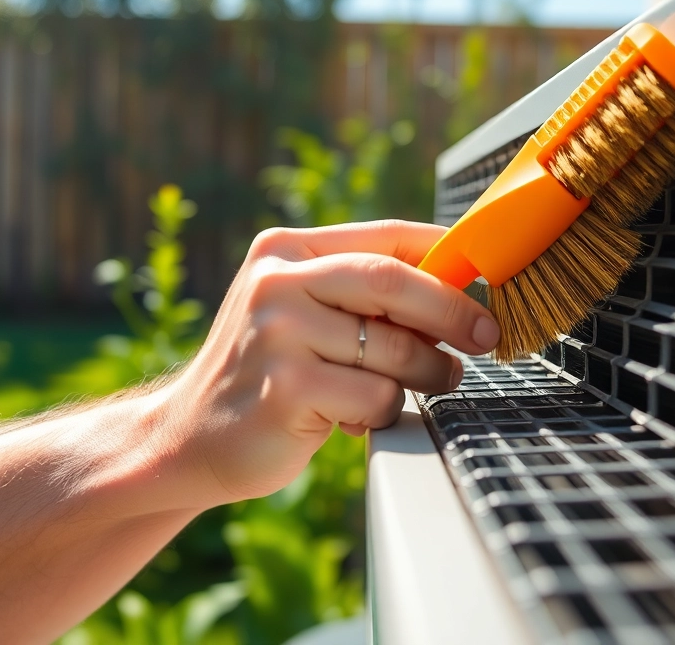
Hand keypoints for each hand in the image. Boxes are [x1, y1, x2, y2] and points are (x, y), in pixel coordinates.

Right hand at [160, 220, 499, 507]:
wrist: (186, 438)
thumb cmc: (266, 373)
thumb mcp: (302, 313)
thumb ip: (361, 293)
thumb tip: (462, 287)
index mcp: (286, 251)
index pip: (388, 237)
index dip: (448, 258)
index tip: (488, 283)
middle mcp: (276, 283)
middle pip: (394, 282)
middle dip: (453, 311)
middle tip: (485, 337)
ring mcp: (277, 335)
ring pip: (395, 349)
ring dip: (429, 374)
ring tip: (428, 384)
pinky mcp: (287, 388)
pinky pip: (377, 397)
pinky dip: (387, 412)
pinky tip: (358, 419)